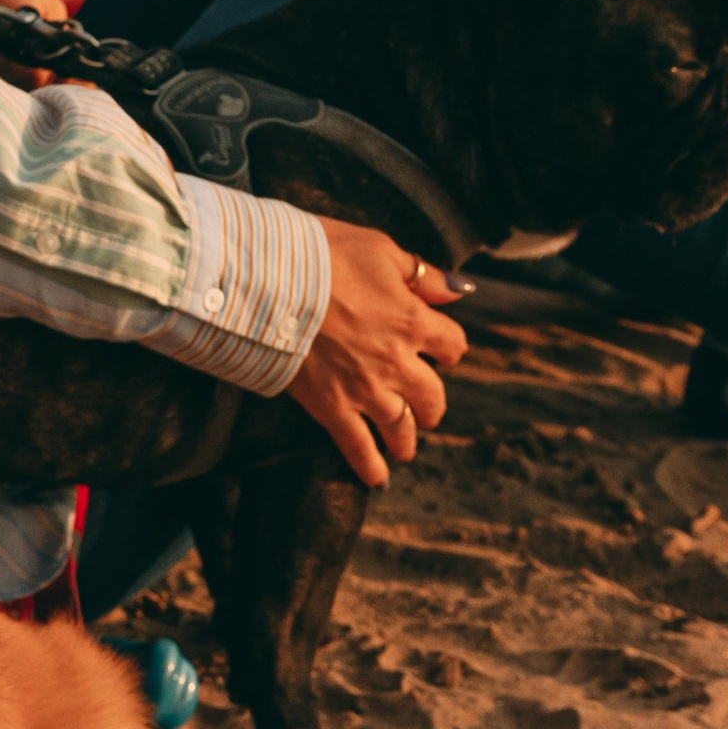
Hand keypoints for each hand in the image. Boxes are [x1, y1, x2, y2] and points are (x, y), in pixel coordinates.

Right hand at [287, 224, 468, 490]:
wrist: (269, 281)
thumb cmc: (322, 254)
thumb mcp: (380, 249)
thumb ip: (423, 275)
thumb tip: (458, 290)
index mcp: (412, 321)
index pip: (452, 345)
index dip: (447, 346)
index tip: (438, 347)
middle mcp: (396, 363)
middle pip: (433, 397)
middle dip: (431, 402)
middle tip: (424, 405)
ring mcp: (364, 390)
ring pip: (401, 428)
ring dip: (407, 439)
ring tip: (405, 446)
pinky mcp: (331, 408)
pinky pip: (357, 448)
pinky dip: (371, 468)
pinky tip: (379, 480)